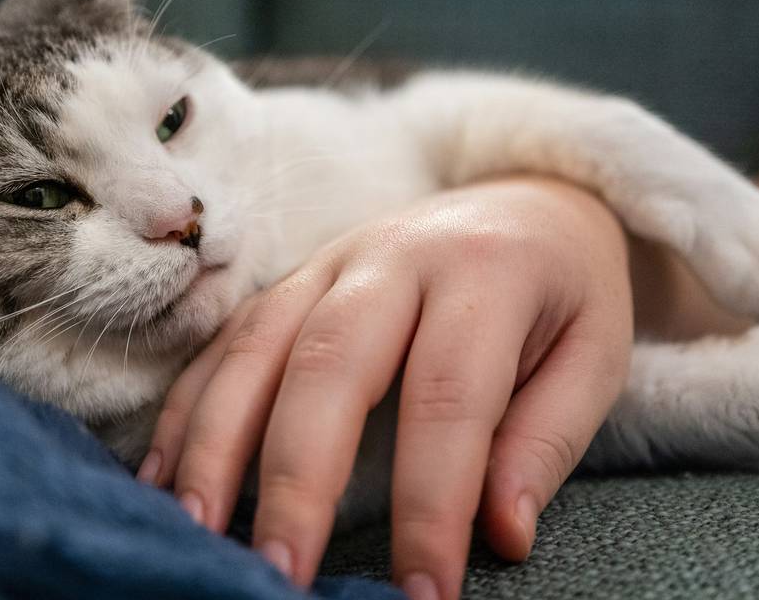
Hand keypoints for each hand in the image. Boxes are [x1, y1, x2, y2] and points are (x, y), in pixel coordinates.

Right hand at [137, 177, 632, 599]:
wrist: (525, 199)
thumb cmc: (565, 292)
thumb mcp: (594, 356)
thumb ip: (546, 439)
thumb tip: (501, 534)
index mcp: (487, 272)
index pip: (450, 397)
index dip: (431, 502)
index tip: (422, 594)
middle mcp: (395, 256)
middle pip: (331, 361)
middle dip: (297, 476)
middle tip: (278, 575)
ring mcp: (331, 261)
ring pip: (259, 345)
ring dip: (216, 440)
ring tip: (195, 529)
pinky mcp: (292, 278)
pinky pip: (228, 339)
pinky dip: (190, 407)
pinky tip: (164, 474)